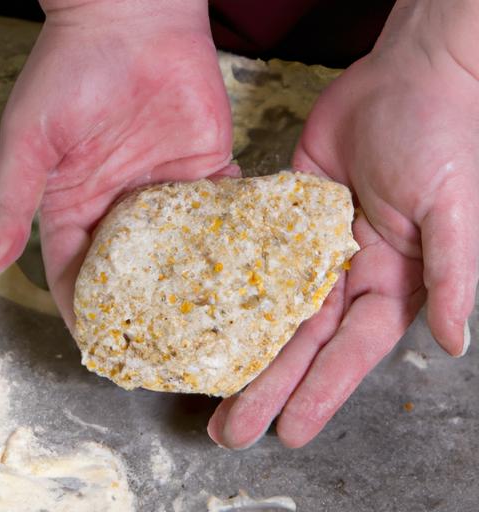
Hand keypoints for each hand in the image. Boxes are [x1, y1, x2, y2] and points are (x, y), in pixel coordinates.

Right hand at [0, 0, 233, 328]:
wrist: (133, 18)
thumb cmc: (71, 70)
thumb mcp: (29, 141)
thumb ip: (11, 203)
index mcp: (78, 203)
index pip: (78, 270)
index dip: (86, 308)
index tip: (101, 344)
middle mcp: (124, 204)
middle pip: (133, 269)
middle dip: (143, 307)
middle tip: (160, 347)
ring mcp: (168, 189)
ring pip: (180, 248)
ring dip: (190, 281)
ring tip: (204, 321)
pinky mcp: (207, 168)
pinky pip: (219, 212)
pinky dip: (228, 239)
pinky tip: (235, 268)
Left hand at [209, 0, 478, 447]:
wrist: (405, 79)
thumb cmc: (441, 138)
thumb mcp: (454, 210)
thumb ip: (452, 275)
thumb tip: (452, 342)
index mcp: (388, 283)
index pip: (349, 353)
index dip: (319, 393)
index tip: (289, 433)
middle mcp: (346, 276)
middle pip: (301, 345)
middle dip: (268, 389)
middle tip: (231, 433)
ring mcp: (310, 250)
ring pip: (271, 312)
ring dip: (244, 353)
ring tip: (212, 396)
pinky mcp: (284, 219)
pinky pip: (252, 259)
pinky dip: (230, 289)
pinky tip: (204, 317)